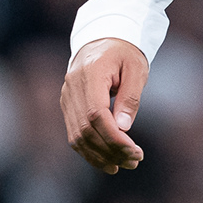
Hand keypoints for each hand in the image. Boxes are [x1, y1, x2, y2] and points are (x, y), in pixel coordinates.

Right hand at [61, 38, 149, 173]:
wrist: (103, 38)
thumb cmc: (125, 52)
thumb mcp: (136, 68)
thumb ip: (130, 97)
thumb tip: (124, 129)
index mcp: (90, 74)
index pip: (96, 114)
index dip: (114, 137)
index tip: (134, 150)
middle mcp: (72, 87)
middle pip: (85, 129)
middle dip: (110, 150)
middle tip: (135, 160)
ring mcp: (66, 97)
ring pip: (76, 136)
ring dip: (99, 155)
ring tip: (124, 164)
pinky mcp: (67, 105)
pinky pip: (74, 134)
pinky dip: (89, 150)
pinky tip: (108, 161)